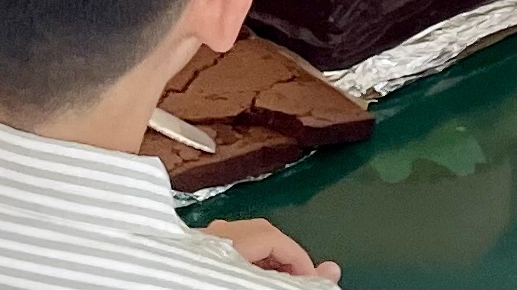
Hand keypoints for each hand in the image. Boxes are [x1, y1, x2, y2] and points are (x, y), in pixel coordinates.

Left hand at [208, 219, 338, 280]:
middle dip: (285, 255)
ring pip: (240, 240)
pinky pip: (223, 251)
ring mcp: (195, 249)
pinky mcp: (186, 263)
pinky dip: (245, 264)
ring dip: (266, 259)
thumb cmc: (206, 286)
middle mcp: (206, 240)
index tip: (315, 282)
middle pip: (259, 232)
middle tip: (300, 281)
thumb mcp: (256, 285)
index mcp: (223, 244)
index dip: (300, 259)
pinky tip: (249, 280)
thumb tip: (331, 272)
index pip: (273, 239)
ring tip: (278, 282)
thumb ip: (293, 282)